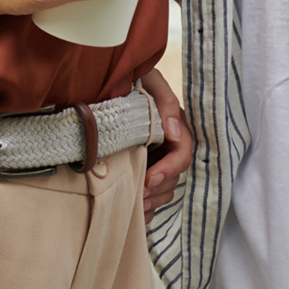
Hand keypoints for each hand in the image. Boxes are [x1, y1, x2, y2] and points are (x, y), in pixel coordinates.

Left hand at [137, 68, 191, 214]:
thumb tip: (174, 131)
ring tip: (135, 204)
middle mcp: (168, 145)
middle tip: (138, 195)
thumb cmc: (130, 77)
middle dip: (157, 188)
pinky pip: (153, 195)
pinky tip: (135, 212)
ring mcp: (156, 159)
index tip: (148, 178)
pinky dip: (147, 207)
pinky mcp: (143, 169)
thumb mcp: (149, 80)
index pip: (182, 154)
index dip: (168, 169)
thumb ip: (165, 101)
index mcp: (173, 126)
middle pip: (174, 176)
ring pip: (165, 188)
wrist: (106, 77)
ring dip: (152, 200)